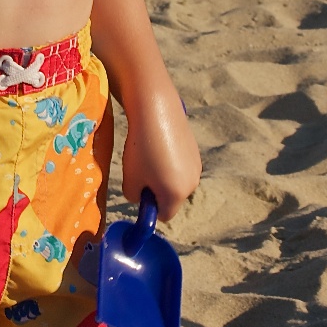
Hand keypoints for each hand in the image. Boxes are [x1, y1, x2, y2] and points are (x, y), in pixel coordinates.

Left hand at [120, 92, 201, 221]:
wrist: (157, 111)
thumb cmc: (141, 149)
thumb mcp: (130, 179)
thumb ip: (135, 197)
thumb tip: (141, 196)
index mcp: (177, 194)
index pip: (164, 216)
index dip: (150, 208)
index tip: (139, 191)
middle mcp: (192, 183)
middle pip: (172, 198)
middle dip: (157, 191)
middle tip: (142, 170)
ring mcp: (196, 166)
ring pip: (176, 181)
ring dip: (164, 176)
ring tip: (150, 154)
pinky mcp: (195, 151)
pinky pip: (180, 166)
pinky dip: (171, 162)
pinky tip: (160, 144)